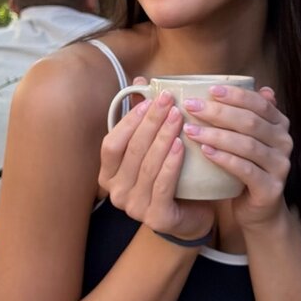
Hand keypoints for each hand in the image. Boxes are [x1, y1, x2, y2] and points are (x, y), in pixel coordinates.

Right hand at [99, 80, 213, 240]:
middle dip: (151, 122)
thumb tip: (140, 81)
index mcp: (109, 175)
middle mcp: (116, 193)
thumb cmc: (169, 178)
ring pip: (148, 165)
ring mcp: (135, 208)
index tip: (149, 99)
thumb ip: (142, 120)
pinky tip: (182, 144)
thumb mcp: (152, 148)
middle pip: (132, 151)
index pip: (112, 144)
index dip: (129, 121)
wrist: (191, 216)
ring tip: (179, 116)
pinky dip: (172, 163)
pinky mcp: (157, 218)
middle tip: (169, 101)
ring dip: (164, 137)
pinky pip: (163, 185)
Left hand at [182, 85, 291, 228]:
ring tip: (191, 130)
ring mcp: (280, 166)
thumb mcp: (246, 138)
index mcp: (279, 125)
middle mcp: (284, 143)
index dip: (235, 95)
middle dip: (219, 112)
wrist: (257, 210)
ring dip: (216, 135)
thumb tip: (254, 86)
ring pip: (247, 145)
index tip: (209, 90)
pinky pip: (245, 170)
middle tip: (191, 107)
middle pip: (250, 122)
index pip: (259, 103)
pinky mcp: (271, 188)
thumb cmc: (246, 168)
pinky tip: (205, 152)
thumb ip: (246, 114)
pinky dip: (224, 159)